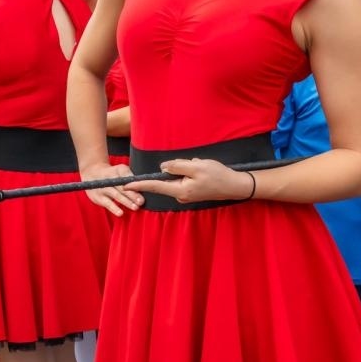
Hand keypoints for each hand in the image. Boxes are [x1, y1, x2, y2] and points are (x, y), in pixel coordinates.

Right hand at [80, 162, 144, 217]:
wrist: (91, 173)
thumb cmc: (112, 174)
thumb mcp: (120, 171)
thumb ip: (131, 178)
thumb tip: (145, 188)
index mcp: (118, 170)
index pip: (127, 176)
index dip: (135, 183)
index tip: (143, 189)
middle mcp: (110, 178)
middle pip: (122, 187)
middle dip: (132, 194)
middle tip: (141, 201)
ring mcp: (103, 188)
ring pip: (116, 195)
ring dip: (126, 202)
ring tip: (135, 207)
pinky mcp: (98, 197)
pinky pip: (107, 203)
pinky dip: (114, 208)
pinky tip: (120, 213)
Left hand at [131, 158, 253, 204]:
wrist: (235, 186)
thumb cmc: (217, 175)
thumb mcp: (196, 166)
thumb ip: (177, 166)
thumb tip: (162, 167)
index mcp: (179, 191)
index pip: (155, 186)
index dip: (140, 184)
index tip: (126, 185)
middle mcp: (181, 196)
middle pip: (168, 179)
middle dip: (178, 168)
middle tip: (198, 166)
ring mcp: (187, 195)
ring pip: (178, 176)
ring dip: (188, 169)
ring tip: (205, 169)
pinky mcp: (192, 192)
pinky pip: (186, 178)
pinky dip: (193, 171)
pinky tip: (205, 171)